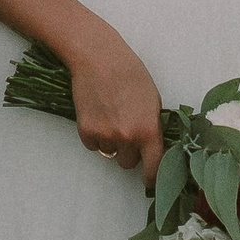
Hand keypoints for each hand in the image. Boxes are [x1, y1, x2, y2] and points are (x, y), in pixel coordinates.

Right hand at [70, 33, 163, 172]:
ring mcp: (105, 136)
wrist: (99, 58)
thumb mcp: (153, 100)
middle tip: (126, 130)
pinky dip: (95, 135)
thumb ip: (152, 126)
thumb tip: (152, 146)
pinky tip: (97, 113)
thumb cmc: (130, 74)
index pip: (154, 168)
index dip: (152, 177)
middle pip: (128, 163)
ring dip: (111, 142)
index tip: (149, 180)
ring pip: (109, 153)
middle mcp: (127, 138)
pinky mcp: (85, 131)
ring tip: (110, 115)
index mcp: (149, 130)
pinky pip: (93, 145)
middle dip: (128, 152)